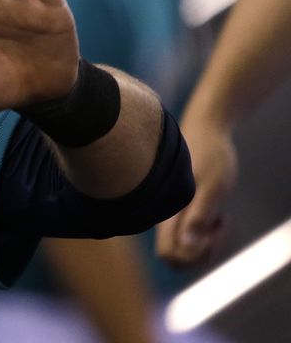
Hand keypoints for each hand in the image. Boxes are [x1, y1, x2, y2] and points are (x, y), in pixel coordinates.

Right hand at [155, 113, 234, 266]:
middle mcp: (163, 214)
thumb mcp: (212, 186)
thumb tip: (188, 245)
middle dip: (201, 250)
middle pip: (175, 254)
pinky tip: (214, 209)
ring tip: (218, 215)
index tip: (211, 233)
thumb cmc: (210, 153)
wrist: (204, 126)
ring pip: (182, 243)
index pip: (168, 254)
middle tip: (218, 225)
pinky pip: (186, 230)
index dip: (193, 255)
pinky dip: (203, 228)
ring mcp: (169, 209)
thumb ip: (200, 216)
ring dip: (204, 239)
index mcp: (167, 211)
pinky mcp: (176, 204)